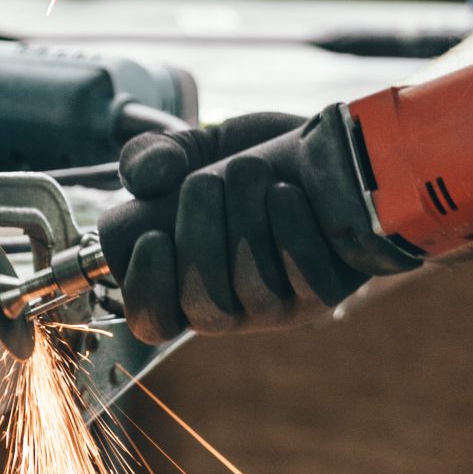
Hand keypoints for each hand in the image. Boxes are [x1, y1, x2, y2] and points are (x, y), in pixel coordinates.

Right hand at [101, 107, 420, 343]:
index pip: (152, 323)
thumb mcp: (194, 150)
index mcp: (180, 283)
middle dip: (198, 235)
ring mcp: (278, 308)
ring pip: (253, 288)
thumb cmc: (252, 162)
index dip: (145, 290)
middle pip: (201, 304)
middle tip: (204, 181)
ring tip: (248, 169)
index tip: (153, 236)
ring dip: (245, 220)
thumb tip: (144, 179)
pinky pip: (304, 276)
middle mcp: (228, 308)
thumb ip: (151, 157)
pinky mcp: (323, 293)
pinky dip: (290, 228)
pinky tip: (285, 191)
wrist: (328, 151)